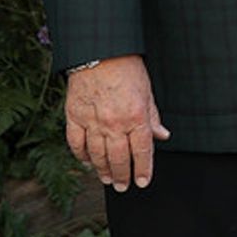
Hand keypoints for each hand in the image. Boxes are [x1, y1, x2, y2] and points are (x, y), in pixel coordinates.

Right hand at [65, 54, 170, 190]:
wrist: (99, 50)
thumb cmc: (127, 68)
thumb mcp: (147, 91)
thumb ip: (153, 117)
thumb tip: (162, 135)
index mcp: (136, 116)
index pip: (141, 152)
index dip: (143, 170)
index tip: (142, 181)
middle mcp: (114, 123)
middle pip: (118, 159)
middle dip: (122, 176)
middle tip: (123, 186)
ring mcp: (92, 121)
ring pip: (97, 155)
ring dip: (103, 170)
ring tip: (107, 179)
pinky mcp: (74, 115)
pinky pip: (76, 143)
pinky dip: (81, 156)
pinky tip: (87, 162)